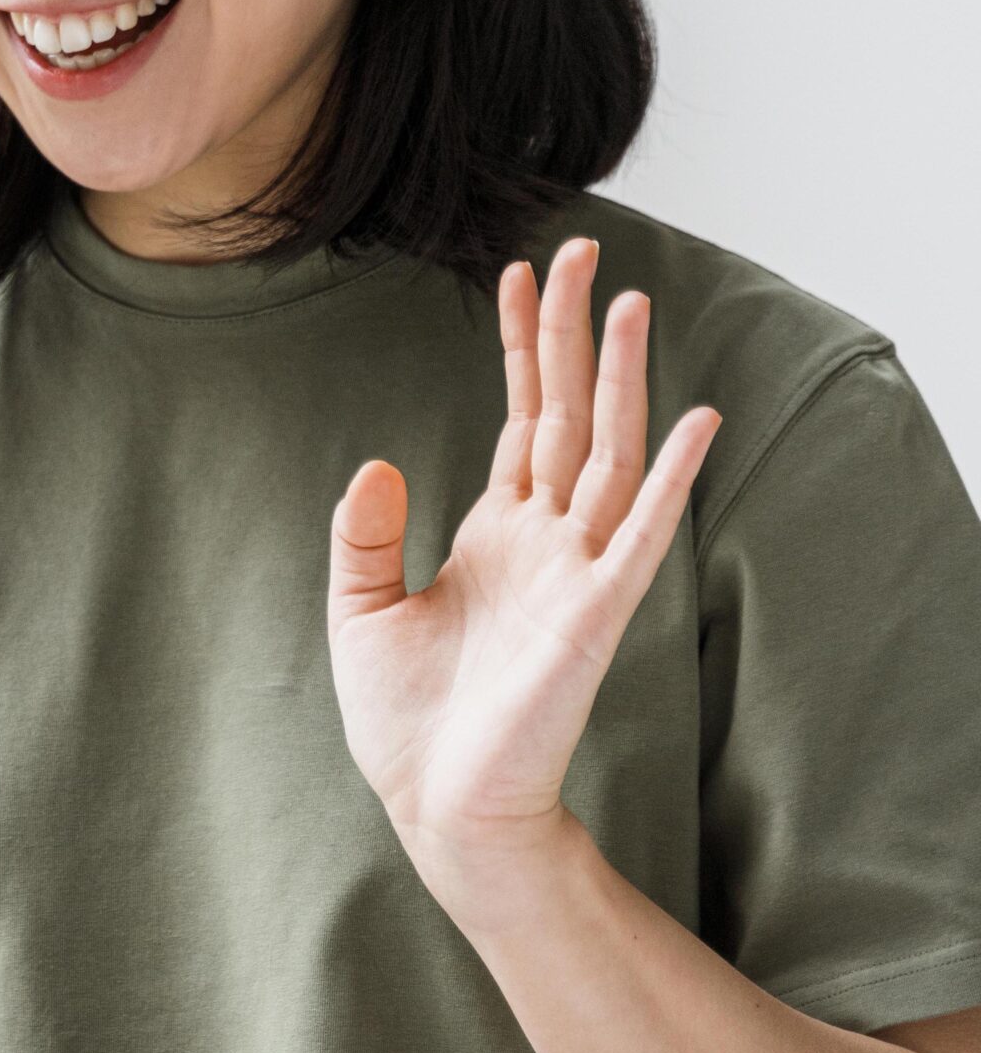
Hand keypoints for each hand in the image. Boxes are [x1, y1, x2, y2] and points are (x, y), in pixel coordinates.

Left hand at [325, 238, 719, 919]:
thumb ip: (365, 534)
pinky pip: (640, 531)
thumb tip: (376, 463)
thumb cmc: (405, 719)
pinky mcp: (595, 613)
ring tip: (632, 301)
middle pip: (567, 412)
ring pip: (609, 452)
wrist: (436, 802)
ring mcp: (577, 571)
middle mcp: (546, 539)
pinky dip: (668, 475)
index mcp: (495, 532)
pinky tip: (692, 415)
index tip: (519, 273)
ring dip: (621, 379)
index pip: (520, 418)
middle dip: (574, 333)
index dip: (520, 347)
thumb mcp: (360, 609)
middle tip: (583, 250)